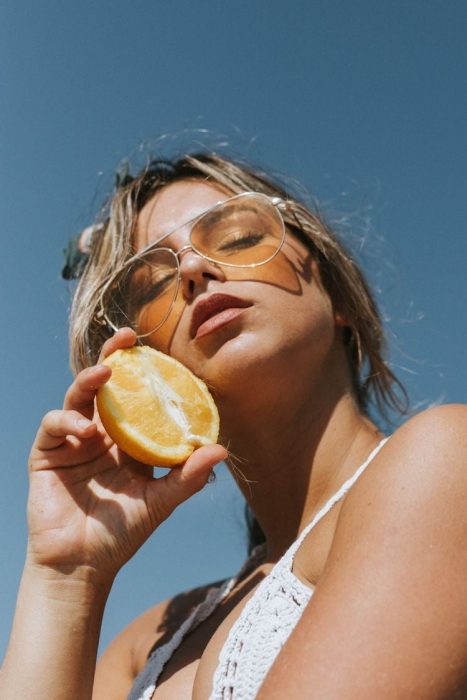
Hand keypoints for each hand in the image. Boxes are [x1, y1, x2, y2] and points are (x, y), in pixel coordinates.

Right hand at [27, 328, 226, 584]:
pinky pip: (55, 424)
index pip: (137, 398)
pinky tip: (84, 431)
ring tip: (105, 374)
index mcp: (128, 440)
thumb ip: (188, 477)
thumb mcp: (160, 502)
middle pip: (106, 386)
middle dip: (114, 357)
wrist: (81, 565)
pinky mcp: (47, 452)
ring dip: (89, 381)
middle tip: (127, 338)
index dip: (146, 373)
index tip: (161, 352)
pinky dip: (67, 420)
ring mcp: (73, 440)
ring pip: (78, 396)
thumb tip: (221, 449)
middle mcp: (101, 434)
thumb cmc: (122, 534)